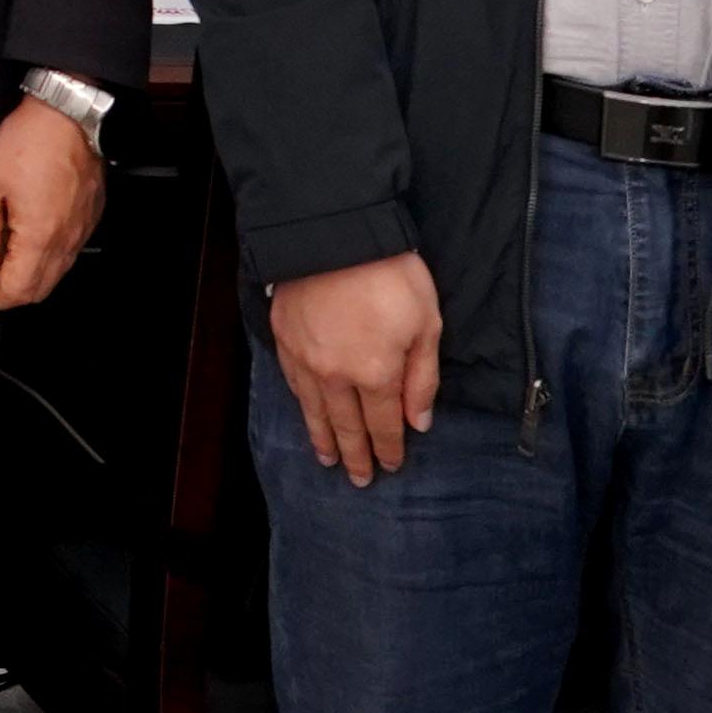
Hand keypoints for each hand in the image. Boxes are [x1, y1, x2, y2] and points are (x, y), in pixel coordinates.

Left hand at [0, 100, 104, 311]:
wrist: (68, 114)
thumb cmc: (28, 142)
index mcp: (40, 237)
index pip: (15, 290)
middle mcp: (65, 241)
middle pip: (38, 291)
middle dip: (7, 295)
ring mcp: (81, 230)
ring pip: (55, 275)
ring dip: (26, 279)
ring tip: (0, 262)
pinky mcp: (88, 217)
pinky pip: (67, 255)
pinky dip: (45, 262)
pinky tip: (26, 244)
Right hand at [268, 250, 445, 484]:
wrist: (336, 232)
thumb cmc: (391, 274)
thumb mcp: (426, 324)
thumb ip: (422, 378)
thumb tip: (419, 422)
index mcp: (376, 374)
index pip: (384, 425)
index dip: (390, 448)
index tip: (392, 466)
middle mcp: (336, 375)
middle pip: (347, 426)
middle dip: (357, 455)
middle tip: (360, 480)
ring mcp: (305, 358)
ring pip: (315, 411)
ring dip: (323, 439)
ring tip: (328, 460)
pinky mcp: (284, 337)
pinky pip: (293, 383)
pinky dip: (302, 405)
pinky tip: (306, 412)